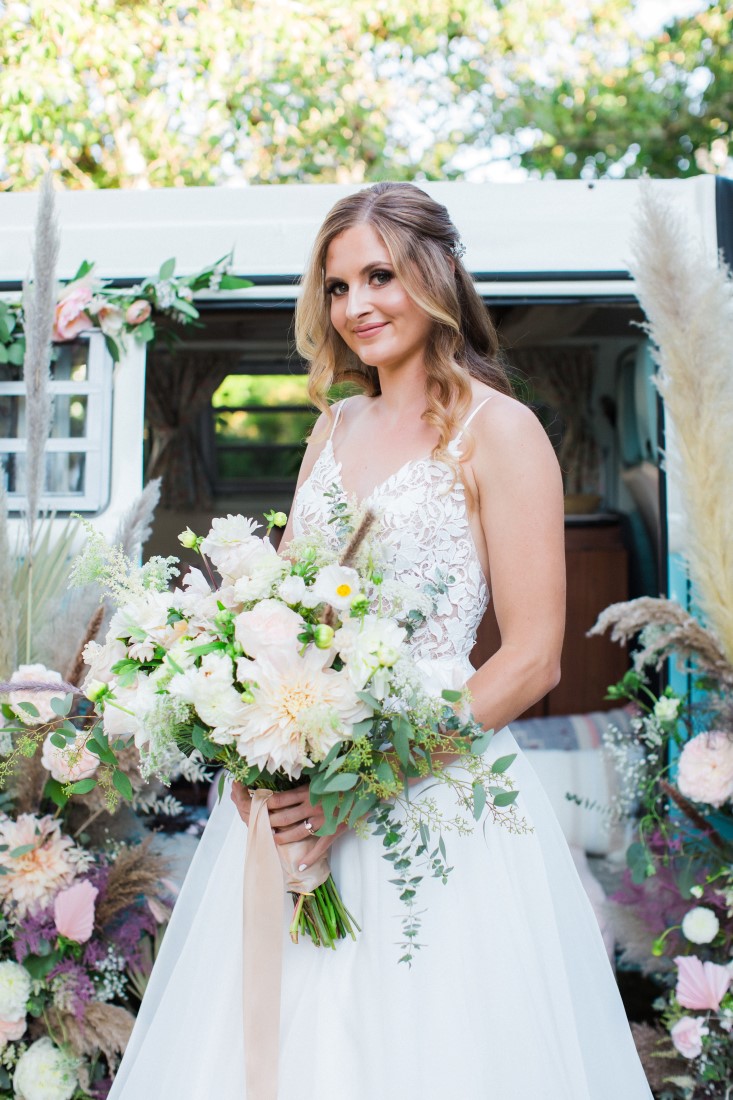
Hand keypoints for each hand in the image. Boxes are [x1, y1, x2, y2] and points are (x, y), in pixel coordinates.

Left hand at [231, 781, 347, 869]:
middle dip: (269, 822)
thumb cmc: (344, 777)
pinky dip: (310, 858)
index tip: (257, 806)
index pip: (280, 799)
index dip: (266, 804)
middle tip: (258, 825)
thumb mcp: (322, 776)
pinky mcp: (334, 830)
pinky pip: (320, 847)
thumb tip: (290, 787)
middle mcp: (312, 806)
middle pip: (284, 817)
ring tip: (272, 840)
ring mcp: (323, 820)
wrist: (367, 786)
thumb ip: (307, 783)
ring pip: (297, 832)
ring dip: (283, 838)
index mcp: (308, 791)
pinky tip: (300, 866)